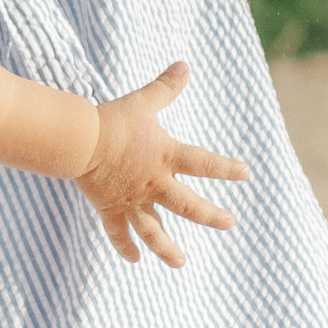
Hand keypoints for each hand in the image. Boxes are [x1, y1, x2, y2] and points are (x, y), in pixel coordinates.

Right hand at [75, 63, 249, 265]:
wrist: (81, 140)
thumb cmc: (113, 119)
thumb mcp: (143, 102)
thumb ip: (165, 87)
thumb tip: (184, 65)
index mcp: (165, 157)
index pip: (203, 163)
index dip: (226, 168)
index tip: (246, 174)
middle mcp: (154, 183)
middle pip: (187, 205)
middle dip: (210, 216)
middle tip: (230, 222)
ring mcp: (132, 200)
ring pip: (154, 230)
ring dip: (167, 248)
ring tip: (181, 262)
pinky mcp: (110, 208)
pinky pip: (118, 233)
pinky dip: (125, 246)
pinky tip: (135, 259)